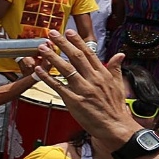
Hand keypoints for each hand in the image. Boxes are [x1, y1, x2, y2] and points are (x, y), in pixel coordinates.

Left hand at [25, 31, 138, 148]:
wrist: (116, 126)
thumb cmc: (116, 107)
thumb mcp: (118, 85)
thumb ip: (116, 68)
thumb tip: (120, 55)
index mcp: (103, 74)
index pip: (89, 53)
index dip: (77, 41)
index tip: (69, 31)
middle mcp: (93, 79)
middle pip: (76, 57)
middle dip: (62, 44)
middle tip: (52, 33)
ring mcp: (83, 90)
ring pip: (65, 69)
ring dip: (52, 57)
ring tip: (42, 47)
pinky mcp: (74, 101)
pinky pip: (58, 86)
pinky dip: (47, 77)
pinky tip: (38, 69)